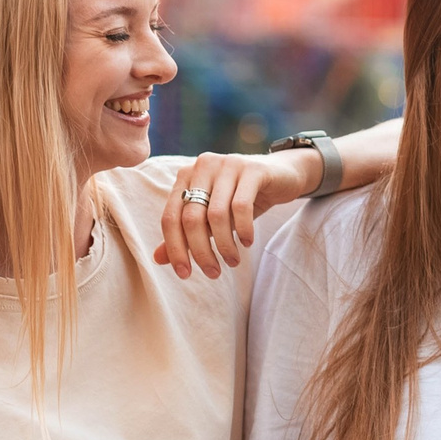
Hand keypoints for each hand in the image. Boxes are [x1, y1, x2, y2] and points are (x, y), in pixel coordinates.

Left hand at [153, 147, 318, 278]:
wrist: (282, 175)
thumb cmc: (243, 198)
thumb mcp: (212, 218)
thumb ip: (186, 234)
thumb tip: (157, 259)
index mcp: (186, 177)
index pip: (170, 217)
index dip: (174, 249)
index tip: (185, 274)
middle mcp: (203, 166)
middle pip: (191, 218)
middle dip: (201, 252)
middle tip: (213, 273)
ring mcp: (227, 165)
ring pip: (216, 215)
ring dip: (224, 245)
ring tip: (233, 261)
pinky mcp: (252, 169)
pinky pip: (241, 206)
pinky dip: (243, 229)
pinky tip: (247, 242)